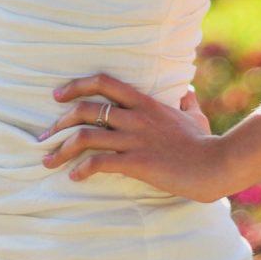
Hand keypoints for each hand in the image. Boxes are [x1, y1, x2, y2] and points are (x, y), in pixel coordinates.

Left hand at [37, 71, 224, 202]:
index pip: (104, 82)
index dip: (76, 85)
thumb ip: (187, 103)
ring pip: (86, 136)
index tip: (57, 95)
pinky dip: (82, 169)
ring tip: (48, 161)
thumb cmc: (205, 143)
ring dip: (62, 149)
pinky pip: (99, 162)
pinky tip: (74, 177)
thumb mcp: (196, 117)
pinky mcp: (137, 161)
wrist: (216, 164)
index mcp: (145, 102)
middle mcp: (136, 116)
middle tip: (44, 136)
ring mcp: (135, 138)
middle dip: (59, 122)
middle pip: (86, 108)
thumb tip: (188, 94)